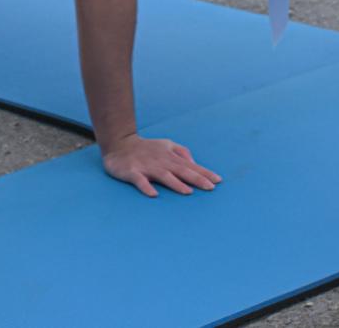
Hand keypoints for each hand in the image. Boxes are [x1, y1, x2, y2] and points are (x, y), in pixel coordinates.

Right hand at [101, 134, 220, 197]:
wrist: (120, 144)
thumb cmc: (146, 147)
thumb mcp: (166, 145)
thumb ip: (181, 152)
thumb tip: (194, 162)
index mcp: (170, 156)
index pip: (191, 166)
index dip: (204, 173)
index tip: (218, 181)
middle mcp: (161, 161)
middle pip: (182, 171)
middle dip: (196, 179)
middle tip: (210, 188)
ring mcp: (147, 167)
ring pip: (164, 176)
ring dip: (176, 183)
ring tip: (188, 191)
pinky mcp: (132, 172)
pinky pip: (140, 181)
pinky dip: (146, 187)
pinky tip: (154, 194)